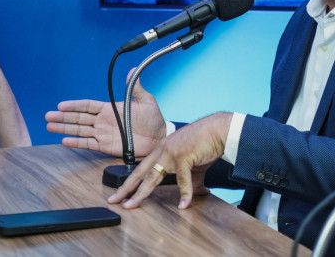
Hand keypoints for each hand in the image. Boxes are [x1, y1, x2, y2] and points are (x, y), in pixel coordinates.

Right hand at [45, 70, 165, 156]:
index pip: (88, 105)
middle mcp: (103, 120)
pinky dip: (76, 143)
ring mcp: (102, 133)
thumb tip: (132, 70)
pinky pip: (88, 144)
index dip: (74, 105)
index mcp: (110, 108)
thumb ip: (135, 88)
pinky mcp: (105, 146)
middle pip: (79, 118)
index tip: (61, 105)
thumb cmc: (153, 118)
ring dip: (64, 128)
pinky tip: (64, 140)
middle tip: (48, 116)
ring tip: (50, 126)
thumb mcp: (146, 101)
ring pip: (79, 130)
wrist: (159, 137)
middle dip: (63, 116)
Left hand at [108, 112, 231, 209]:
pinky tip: (184, 204)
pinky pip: (182, 179)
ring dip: (141, 193)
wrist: (219, 129)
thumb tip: (194, 196)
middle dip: (126, 188)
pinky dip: (185, 193)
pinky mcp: (183, 156)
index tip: (121, 193)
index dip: (130, 182)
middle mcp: (162, 150)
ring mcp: (171, 153)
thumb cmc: (206, 143)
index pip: (141, 168)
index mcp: (161, 150)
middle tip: (114, 201)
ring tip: (133, 205)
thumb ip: (191, 181)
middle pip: (139, 173)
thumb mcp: (194, 164)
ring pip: (152, 177)